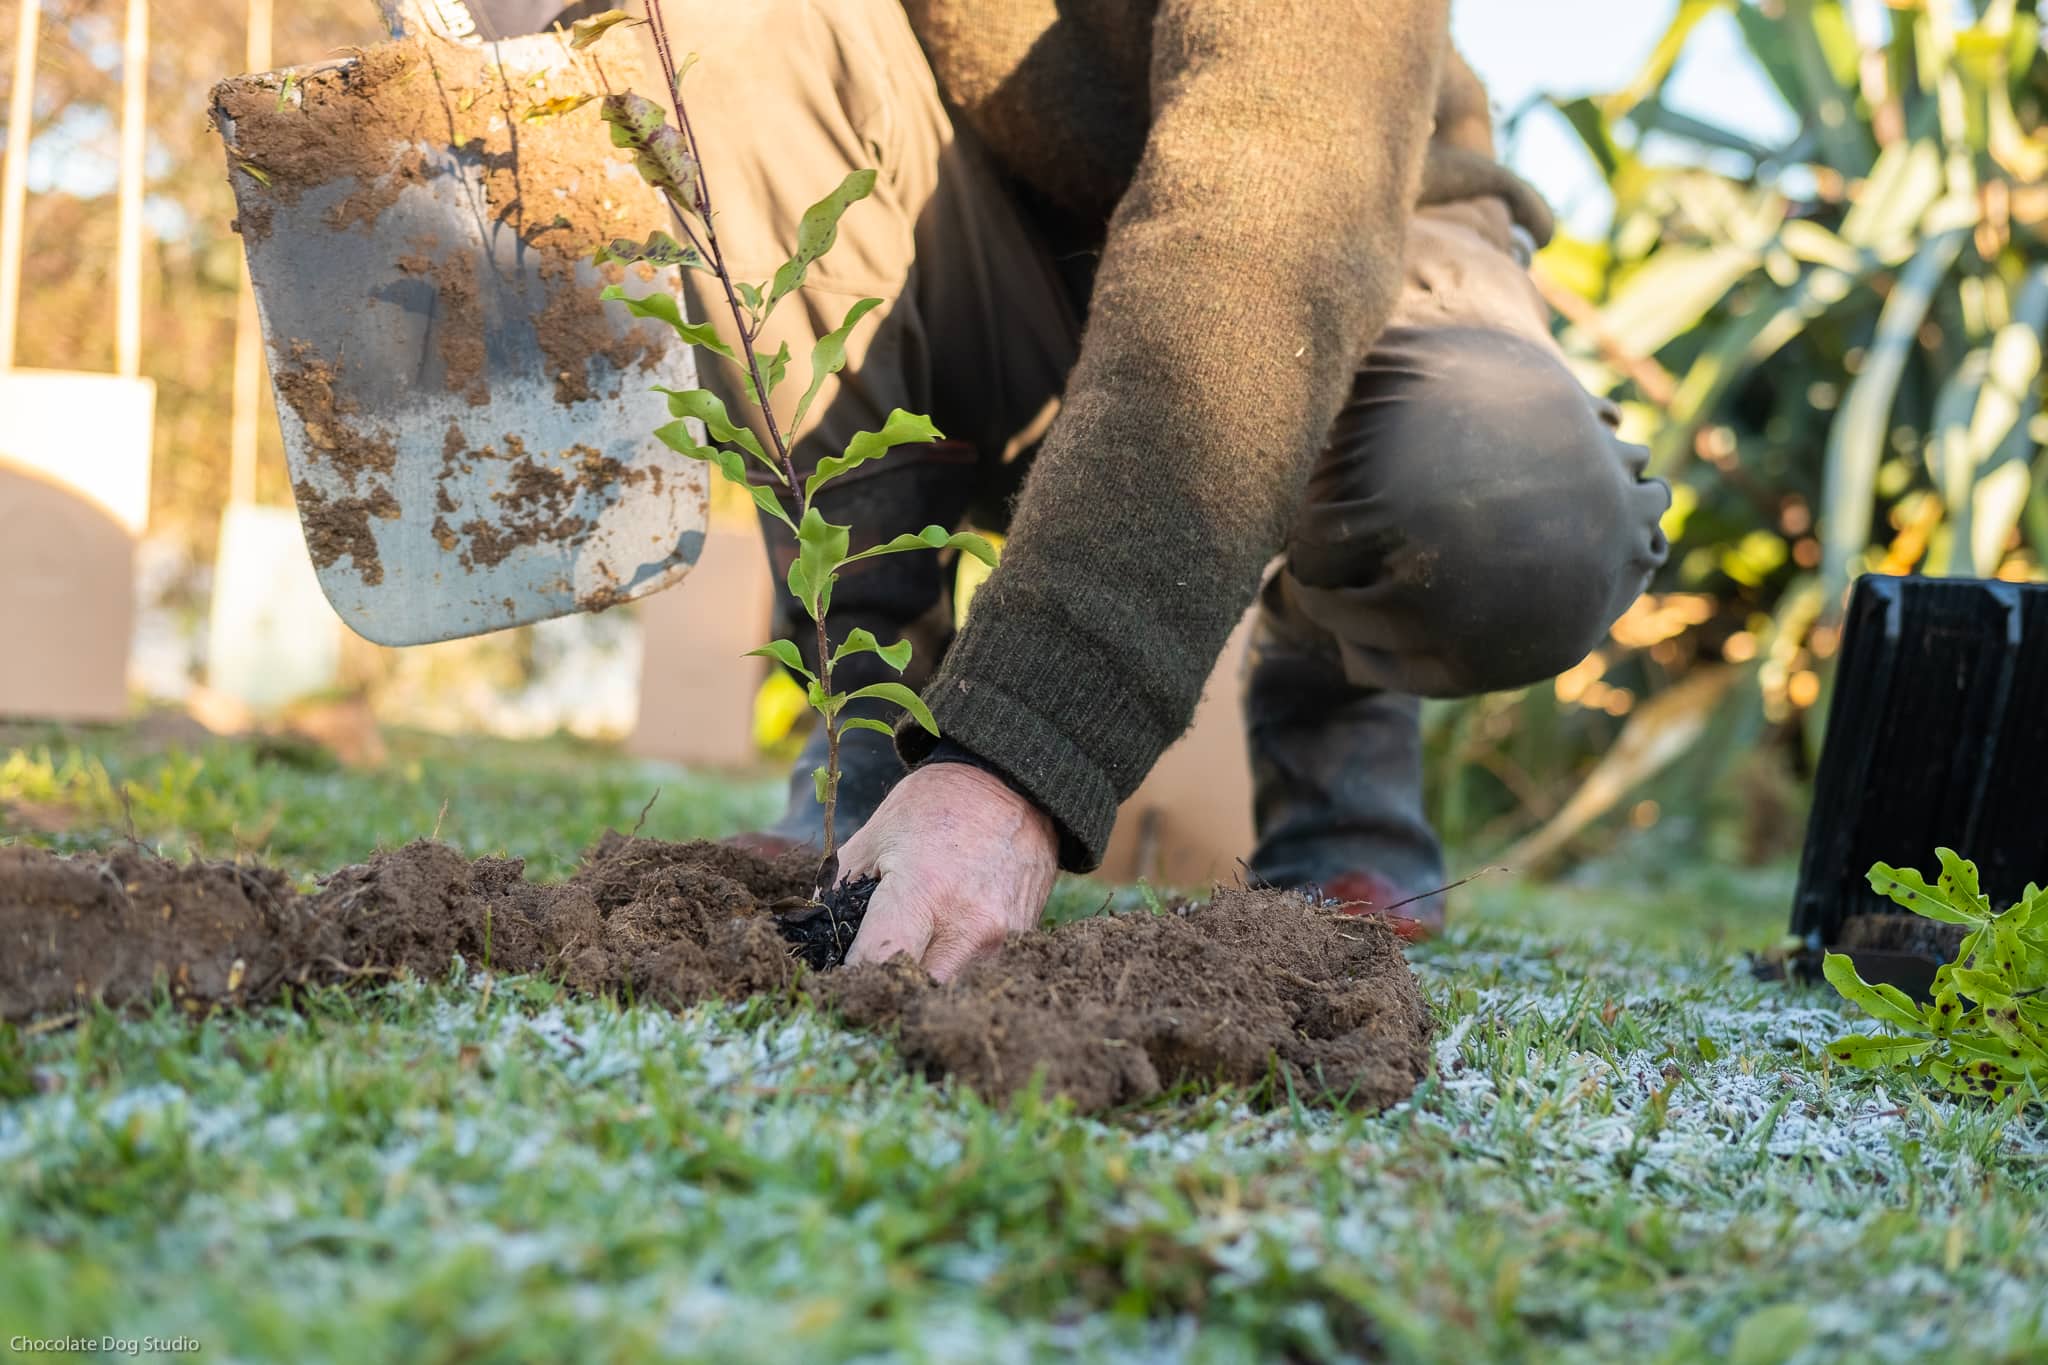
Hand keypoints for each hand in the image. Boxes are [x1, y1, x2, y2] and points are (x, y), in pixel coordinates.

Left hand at [838, 761, 1058, 980]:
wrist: (1012, 787)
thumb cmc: (934, 808)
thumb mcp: (872, 838)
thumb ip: (838, 894)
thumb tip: (821, 945)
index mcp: (924, 892)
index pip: (877, 965)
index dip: (850, 978)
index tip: (838, 978)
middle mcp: (968, 925)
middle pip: (915, 994)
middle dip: (887, 992)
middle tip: (866, 982)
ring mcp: (1001, 939)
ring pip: (949, 993)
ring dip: (922, 987)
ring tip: (904, 963)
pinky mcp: (1021, 943)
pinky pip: (977, 976)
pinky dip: (953, 973)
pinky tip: (939, 950)